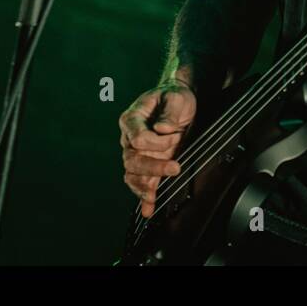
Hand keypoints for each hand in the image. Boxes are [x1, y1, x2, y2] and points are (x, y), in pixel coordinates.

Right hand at [119, 82, 196, 218]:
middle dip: (153, 167)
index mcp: (132, 119)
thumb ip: (170, 111)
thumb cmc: (174, 96)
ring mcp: (136, 152)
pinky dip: (143, 196)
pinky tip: (148, 209)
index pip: (137, 138)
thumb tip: (162, 129)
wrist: (177, 101)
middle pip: (132, 159)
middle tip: (175, 168)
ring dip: (144, 185)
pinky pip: (139, 182)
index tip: (175, 136)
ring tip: (155, 194)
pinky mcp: (147, 163)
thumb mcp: (177, 97)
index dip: (156, 142)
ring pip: (132, 174)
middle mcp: (129, 137)